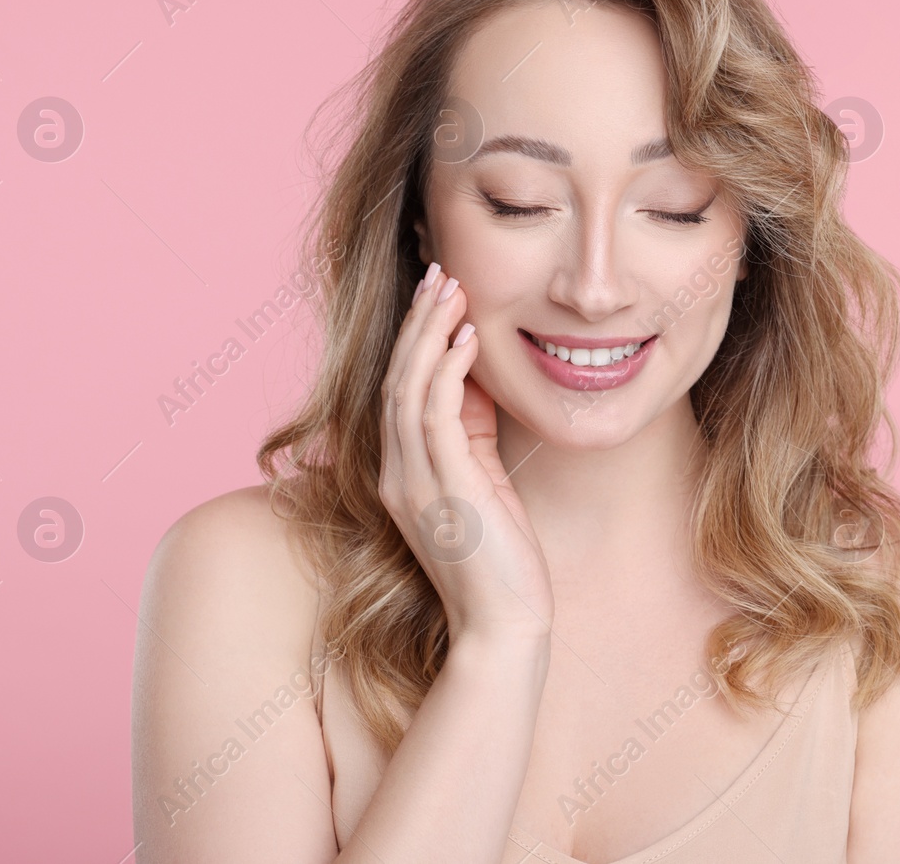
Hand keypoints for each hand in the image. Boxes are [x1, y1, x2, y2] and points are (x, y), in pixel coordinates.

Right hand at [377, 263, 553, 645]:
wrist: (503, 628)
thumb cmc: (501, 562)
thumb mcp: (482, 484)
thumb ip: (470, 436)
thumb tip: (475, 381)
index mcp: (404, 474)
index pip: (399, 391)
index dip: (413, 340)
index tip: (435, 295)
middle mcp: (399, 474)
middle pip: (396, 379)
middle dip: (416, 322)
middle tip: (437, 272)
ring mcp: (416, 482)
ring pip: (409, 388)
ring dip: (429, 333)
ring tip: (450, 288)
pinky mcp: (445, 490)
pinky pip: (434, 415)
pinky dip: (447, 370)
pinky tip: (467, 337)